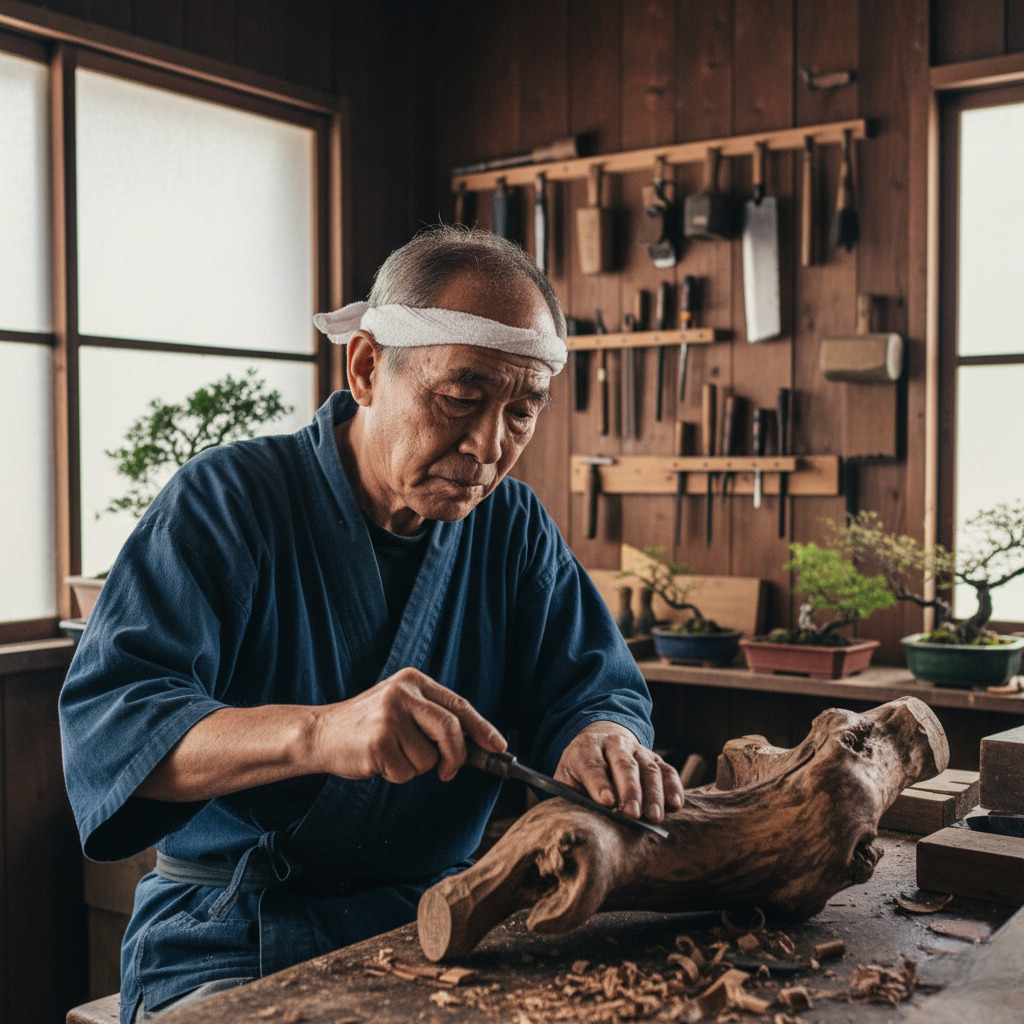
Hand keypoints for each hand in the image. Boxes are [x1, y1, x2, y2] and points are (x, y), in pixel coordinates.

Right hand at [312, 667, 505, 783]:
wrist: (320, 732)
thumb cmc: (367, 724)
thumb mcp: (400, 706)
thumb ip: (432, 717)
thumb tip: (475, 745)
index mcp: (413, 680)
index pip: (458, 705)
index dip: (482, 728)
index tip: (498, 747)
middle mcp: (402, 693)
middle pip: (450, 729)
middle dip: (456, 756)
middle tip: (448, 771)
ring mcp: (389, 716)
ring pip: (428, 758)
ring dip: (416, 767)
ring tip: (391, 754)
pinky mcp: (377, 742)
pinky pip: (407, 772)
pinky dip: (397, 775)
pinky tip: (378, 761)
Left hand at [553, 722, 684, 823]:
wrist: (600, 742)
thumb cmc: (580, 770)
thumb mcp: (567, 776)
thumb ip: (571, 794)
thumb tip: (581, 821)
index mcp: (586, 747)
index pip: (592, 764)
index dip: (599, 782)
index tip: (606, 801)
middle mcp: (614, 744)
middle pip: (624, 765)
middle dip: (629, 790)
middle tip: (632, 814)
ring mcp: (637, 750)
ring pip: (648, 769)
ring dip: (653, 794)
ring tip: (653, 817)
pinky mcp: (655, 758)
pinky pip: (667, 770)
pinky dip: (673, 787)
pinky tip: (675, 804)